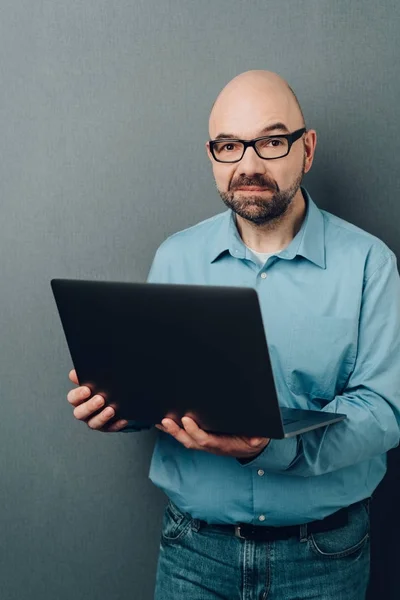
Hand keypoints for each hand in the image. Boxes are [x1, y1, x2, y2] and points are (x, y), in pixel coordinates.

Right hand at [67, 369, 128, 431]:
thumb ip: (86, 376)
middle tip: (100, 399)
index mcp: (79, 399)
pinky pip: (111, 428)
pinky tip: (123, 419)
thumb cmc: (102, 387)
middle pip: (80, 413)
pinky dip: (117, 424)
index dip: (78, 395)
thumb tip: (75, 373)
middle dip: (90, 407)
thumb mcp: (94, 381)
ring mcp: (94, 421)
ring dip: (102, 417)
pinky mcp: (107, 427)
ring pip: (93, 423)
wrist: (116, 397)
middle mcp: (84, 412)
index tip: (87, 389)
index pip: (73, 398)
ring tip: (111, 410)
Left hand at [155, 416, 269, 457]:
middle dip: (176, 432)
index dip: (195, 431)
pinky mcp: (201, 439)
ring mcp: (204, 443)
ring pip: (185, 439)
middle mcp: (211, 446)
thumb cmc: (253, 439)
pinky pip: (185, 435)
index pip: (205, 440)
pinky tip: (164, 422)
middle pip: (190, 441)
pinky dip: (173, 430)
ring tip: (159, 420)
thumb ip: (258, 438)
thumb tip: (256, 439)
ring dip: (171, 431)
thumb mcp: (259, 438)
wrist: (251, 446)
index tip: (187, 420)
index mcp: (223, 445)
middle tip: (166, 420)